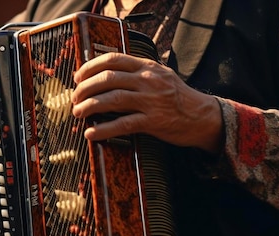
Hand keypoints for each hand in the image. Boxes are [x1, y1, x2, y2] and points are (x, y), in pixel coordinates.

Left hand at [71, 53, 222, 153]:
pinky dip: (103, 129)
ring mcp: (151, 100)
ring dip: (89, 106)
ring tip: (78, 113)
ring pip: (112, 99)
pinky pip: (123, 124)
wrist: (204, 116)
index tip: (78, 77)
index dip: (90, 67)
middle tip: (75, 99)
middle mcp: (148, 80)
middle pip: (108, 78)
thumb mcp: (158, 76)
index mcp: (147, 66)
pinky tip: (91, 133)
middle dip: (85, 89)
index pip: (112, 59)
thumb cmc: (176, 97)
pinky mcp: (154, 121)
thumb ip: (135, 73)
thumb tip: (103, 75)